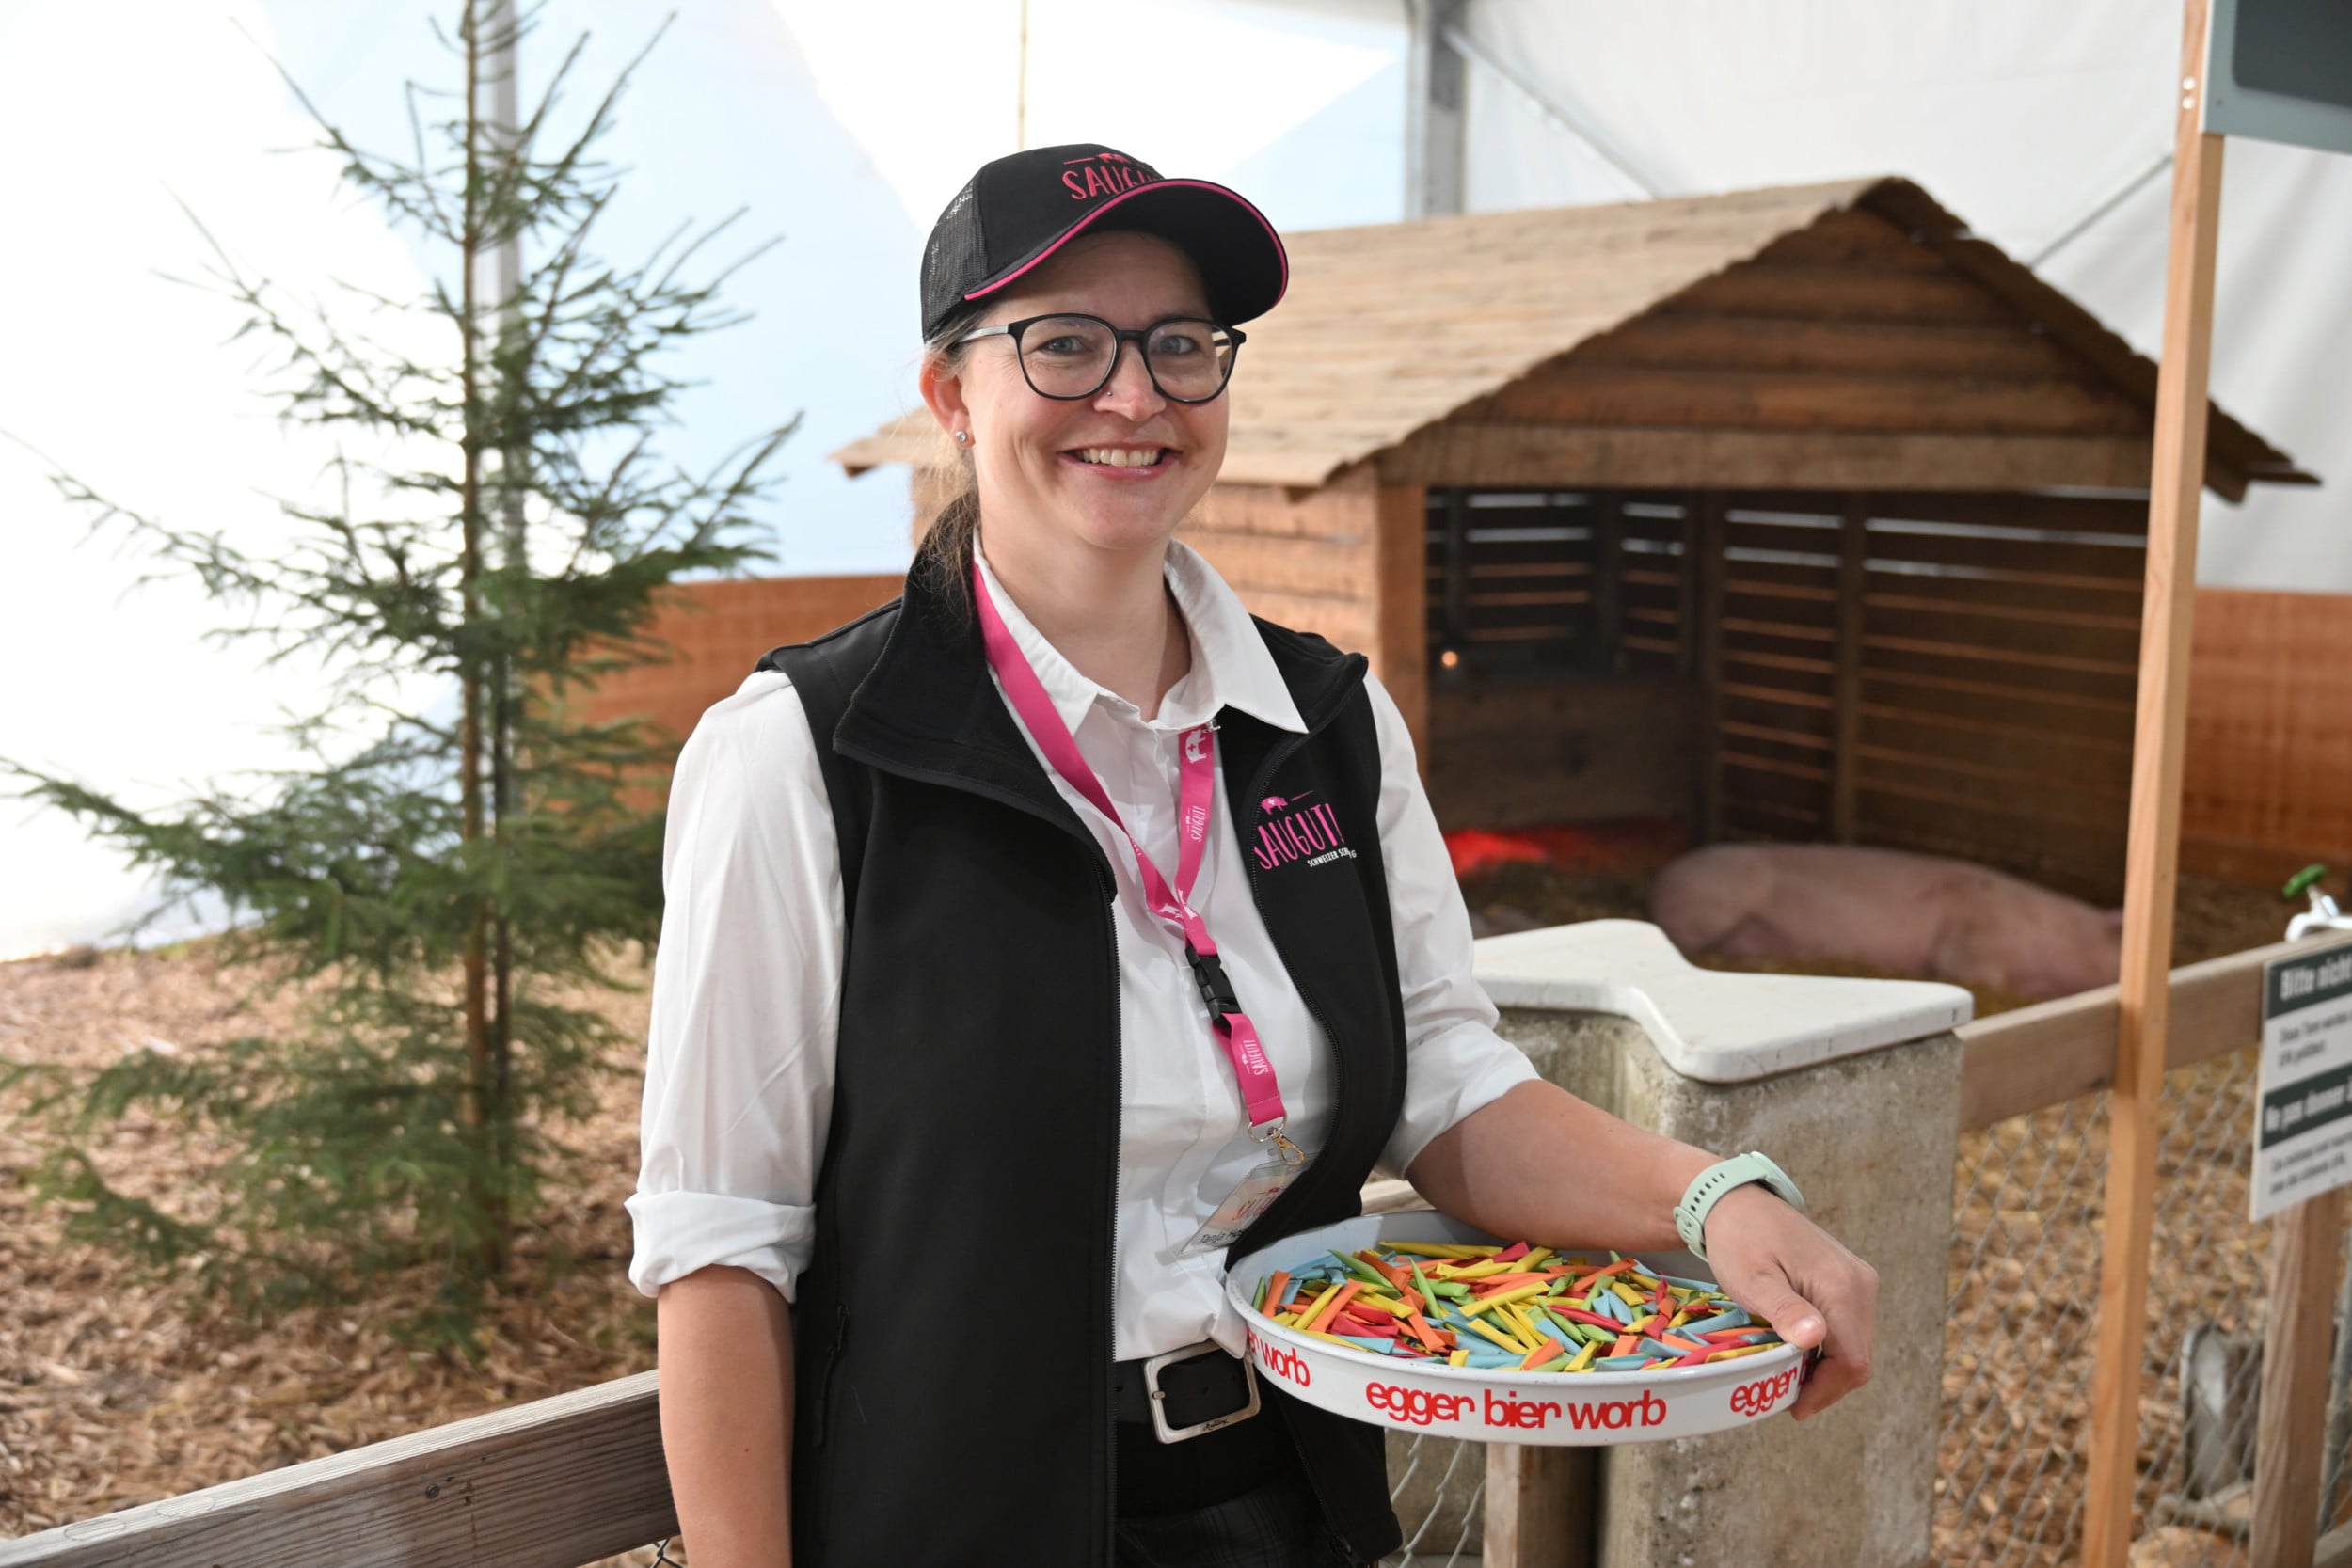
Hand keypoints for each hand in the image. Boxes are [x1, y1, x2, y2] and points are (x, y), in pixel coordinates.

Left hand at [1699, 1184, 1876, 1419]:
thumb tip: (1816, 1338)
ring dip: (1826, 1367)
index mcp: (1843, 1287)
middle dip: (1825, 1383)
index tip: (1794, 1407)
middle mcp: (1861, 1284)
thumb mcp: (1753, 1280)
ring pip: (1854, 1345)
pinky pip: (1847, 1327)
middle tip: (1786, 1395)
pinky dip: (1827, 1348)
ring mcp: (1858, 1281)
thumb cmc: (1738, 1241)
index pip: (1853, 1360)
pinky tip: (1797, 1352)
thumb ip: (1785, 1310)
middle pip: (1858, 1357)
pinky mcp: (1848, 1280)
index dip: (1826, 1391)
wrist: (1735, 1202)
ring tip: (1788, 1376)